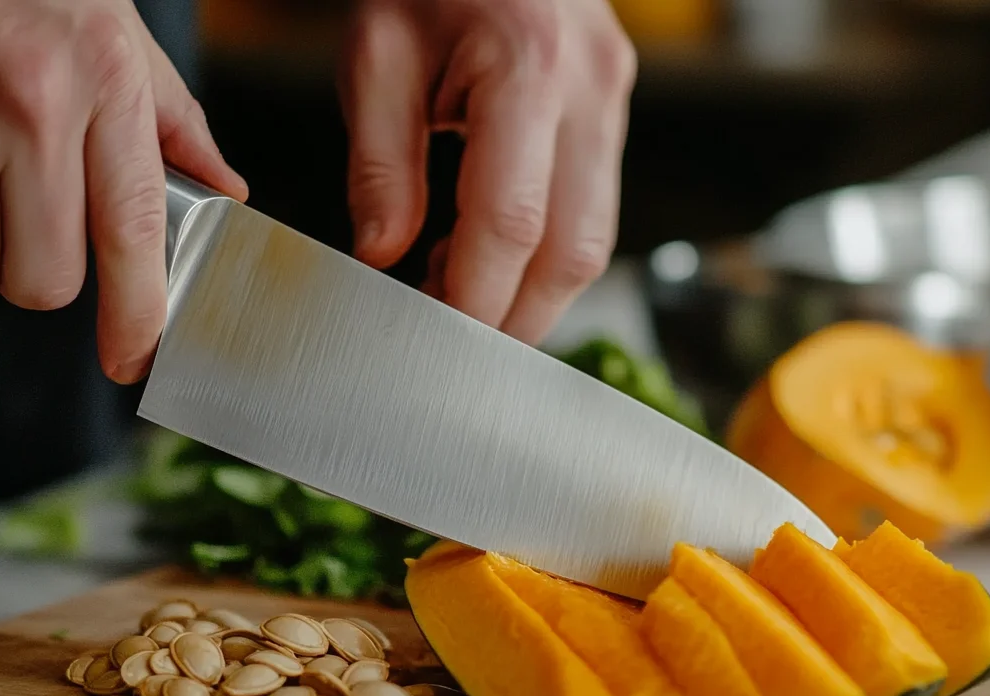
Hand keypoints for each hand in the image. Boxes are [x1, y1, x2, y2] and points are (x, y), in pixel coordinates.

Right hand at [0, 0, 246, 382]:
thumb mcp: (123, 40)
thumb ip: (174, 124)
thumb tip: (225, 192)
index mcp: (102, 93)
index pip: (132, 235)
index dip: (137, 317)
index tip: (135, 358)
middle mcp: (24, 117)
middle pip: (43, 281)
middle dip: (45, 275)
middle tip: (39, 227)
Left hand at [339, 0, 636, 344]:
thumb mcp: (375, 54)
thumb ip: (381, 164)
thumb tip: (383, 255)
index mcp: (527, 66)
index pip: (510, 222)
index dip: (475, 297)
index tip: (434, 339)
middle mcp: (589, 86)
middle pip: (573, 249)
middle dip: (518, 317)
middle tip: (458, 346)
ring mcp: (614, 96)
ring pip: (596, 238)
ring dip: (536, 292)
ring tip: (466, 297)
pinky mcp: (614, 106)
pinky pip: (595, 207)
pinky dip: (547, 252)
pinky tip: (493, 256)